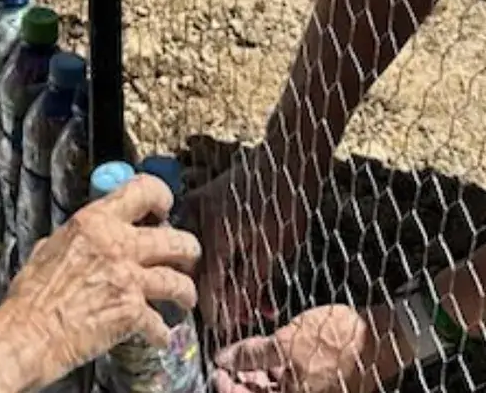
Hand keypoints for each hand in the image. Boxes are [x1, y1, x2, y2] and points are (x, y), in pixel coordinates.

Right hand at [0, 173, 200, 392]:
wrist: (28, 334)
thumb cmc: (31, 298)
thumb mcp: (47, 249)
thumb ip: (76, 239)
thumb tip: (84, 237)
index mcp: (93, 223)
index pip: (143, 191)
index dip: (162, 197)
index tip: (165, 207)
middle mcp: (116, 245)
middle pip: (175, 239)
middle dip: (187, 250)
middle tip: (186, 257)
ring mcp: (127, 280)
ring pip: (179, 281)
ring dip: (185, 292)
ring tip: (184, 298)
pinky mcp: (132, 313)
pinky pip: (162, 324)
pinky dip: (162, 333)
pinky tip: (160, 335)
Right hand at [196, 149, 306, 336]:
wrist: (289, 155)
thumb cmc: (287, 201)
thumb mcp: (275, 248)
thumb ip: (250, 282)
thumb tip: (232, 314)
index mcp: (214, 237)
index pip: (206, 289)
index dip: (219, 314)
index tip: (231, 329)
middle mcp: (197, 222)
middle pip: (200, 273)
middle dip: (223, 298)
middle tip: (248, 314)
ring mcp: (197, 207)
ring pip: (201, 255)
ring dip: (223, 278)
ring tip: (251, 295)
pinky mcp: (203, 198)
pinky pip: (200, 234)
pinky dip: (218, 254)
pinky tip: (238, 266)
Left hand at [211, 304, 401, 392]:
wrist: (381, 336)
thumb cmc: (337, 339)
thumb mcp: (287, 341)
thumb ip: (252, 353)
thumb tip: (222, 359)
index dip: (228, 388)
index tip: (216, 373)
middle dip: (242, 381)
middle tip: (227, 363)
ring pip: (277, 390)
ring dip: (257, 376)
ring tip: (244, 356)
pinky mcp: (323, 385)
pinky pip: (292, 384)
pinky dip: (276, 373)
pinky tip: (266, 355)